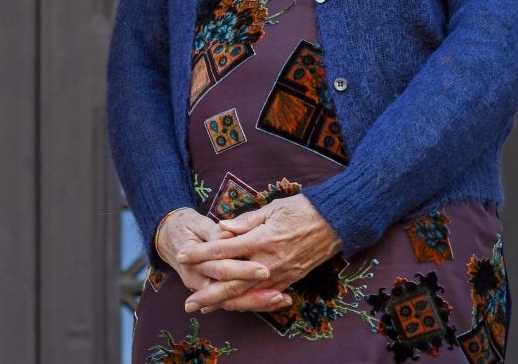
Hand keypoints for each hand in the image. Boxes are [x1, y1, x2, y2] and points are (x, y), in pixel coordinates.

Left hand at [176, 195, 340, 312]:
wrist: (335, 223)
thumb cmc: (302, 209)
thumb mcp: (272, 208)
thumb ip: (246, 221)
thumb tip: (222, 228)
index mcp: (261, 239)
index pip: (223, 250)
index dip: (200, 254)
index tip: (182, 256)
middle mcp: (268, 261)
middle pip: (231, 282)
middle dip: (208, 294)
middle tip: (188, 303)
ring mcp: (280, 274)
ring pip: (247, 295)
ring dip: (224, 303)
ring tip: (205, 308)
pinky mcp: (289, 280)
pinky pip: (264, 297)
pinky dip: (246, 303)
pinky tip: (233, 306)